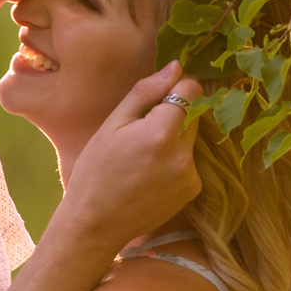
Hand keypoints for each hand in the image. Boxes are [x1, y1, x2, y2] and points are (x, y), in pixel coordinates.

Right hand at [56, 63, 202, 249]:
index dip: (177, 87)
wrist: (96, 223)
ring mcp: (190, 174)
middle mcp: (183, 154)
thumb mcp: (113, 124)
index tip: (161, 95)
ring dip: (175, 138)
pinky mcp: (192, 189)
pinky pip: (190, 161)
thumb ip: (146, 92)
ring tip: (144, 155)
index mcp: (161, 132)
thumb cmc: (96, 170)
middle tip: (143, 129)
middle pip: (194, 113)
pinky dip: (176, 160)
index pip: (192, 90)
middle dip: (174, 114)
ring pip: (192, 138)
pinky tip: (151, 173)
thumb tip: (176, 67)